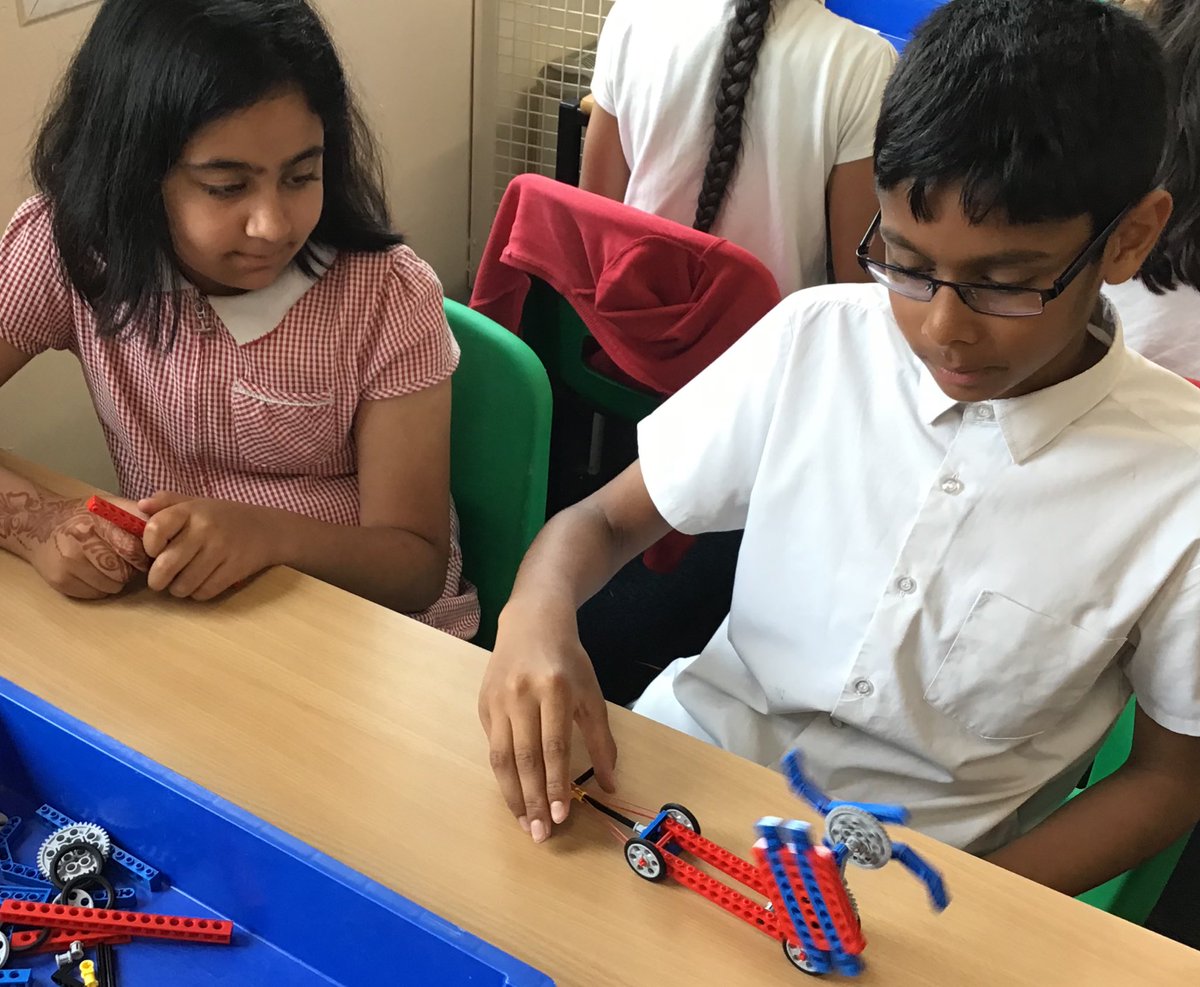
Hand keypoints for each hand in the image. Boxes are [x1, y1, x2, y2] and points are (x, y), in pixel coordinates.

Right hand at [13, 494, 148, 599]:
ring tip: (108, 565)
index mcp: (99, 520)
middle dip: (132, 568)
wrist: (39, 523)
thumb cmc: (85, 516)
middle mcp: (82, 540)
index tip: (145, 554)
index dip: (144, 555)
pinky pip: (96, 594)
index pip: (135, 549)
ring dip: (117, 580)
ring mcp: (69, 562)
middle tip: (126, 560)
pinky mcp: (60, 580)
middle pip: (125, 570)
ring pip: (113, 586)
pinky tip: (93, 573)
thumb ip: (140, 517)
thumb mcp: (113, 506)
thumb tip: (169, 534)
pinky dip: (100, 587)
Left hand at [140, 492, 279, 600]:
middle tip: (159, 579)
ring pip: (183, 585)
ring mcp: (221, 551)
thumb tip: (140, 505)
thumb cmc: (223, 517)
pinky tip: (201, 583)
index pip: (155, 529)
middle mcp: (205, 529)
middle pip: (165, 566)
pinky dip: (198, 593)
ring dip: (178, 589)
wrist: (267, 529)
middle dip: (157, 579)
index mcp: (191, 510)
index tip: (154, 551)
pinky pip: (204, 592)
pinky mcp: (234, 570)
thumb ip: (167, 501)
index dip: (148, 546)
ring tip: (183, 581)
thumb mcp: (197, 503)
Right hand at [479, 601, 617, 842]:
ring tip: (523, 822)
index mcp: (554, 690)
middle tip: (539, 834)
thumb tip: (609, 784)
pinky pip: (492, 747)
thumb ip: (601, 740)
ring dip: (512, 795)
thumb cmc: (568, 662)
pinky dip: (502, 774)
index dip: (555, 785)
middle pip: (524, 758)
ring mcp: (497, 700)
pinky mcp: (482, 705)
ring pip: (500, 757)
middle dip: (532, 799)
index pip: (553, 747)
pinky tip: (513, 793)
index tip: (560, 817)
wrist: (532, 624)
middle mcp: (521, 695)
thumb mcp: (591, 695)